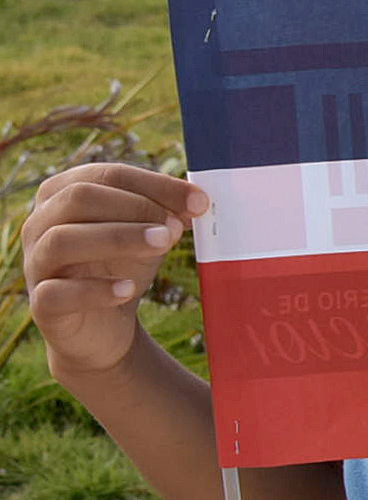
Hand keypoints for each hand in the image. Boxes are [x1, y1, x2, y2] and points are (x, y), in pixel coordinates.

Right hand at [20, 164, 203, 379]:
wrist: (103, 324)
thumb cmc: (123, 264)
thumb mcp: (149, 233)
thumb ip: (168, 213)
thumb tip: (195, 202)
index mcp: (65, 193)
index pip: (108, 175)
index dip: (156, 185)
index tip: (200, 202)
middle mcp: (40, 223)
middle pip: (78, 198)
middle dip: (135, 208)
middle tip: (175, 228)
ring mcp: (35, 262)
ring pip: (62, 239)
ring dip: (117, 238)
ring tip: (163, 246)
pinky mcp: (41, 303)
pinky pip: (56, 292)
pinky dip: (94, 290)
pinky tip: (128, 290)